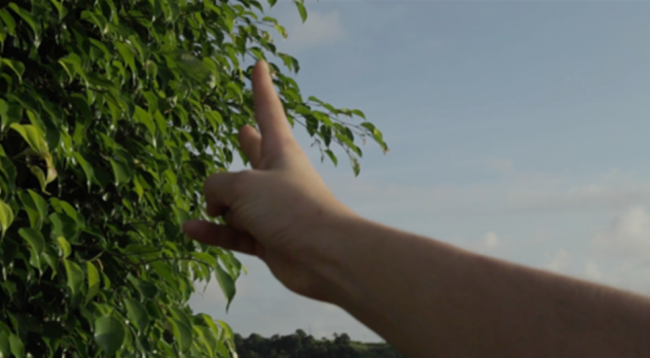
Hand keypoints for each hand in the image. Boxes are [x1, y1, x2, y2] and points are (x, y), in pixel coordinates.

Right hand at [183, 60, 357, 301]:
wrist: (323, 255)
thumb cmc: (289, 207)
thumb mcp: (243, 185)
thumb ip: (217, 185)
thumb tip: (214, 202)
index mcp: (280, 151)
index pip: (267, 110)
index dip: (261, 86)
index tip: (260, 64)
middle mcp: (277, 177)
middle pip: (257, 154)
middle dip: (250, 143)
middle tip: (243, 130)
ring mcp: (272, 209)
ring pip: (240, 200)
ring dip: (221, 204)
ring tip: (209, 205)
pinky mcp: (267, 239)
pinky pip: (233, 232)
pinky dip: (213, 232)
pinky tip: (189, 229)